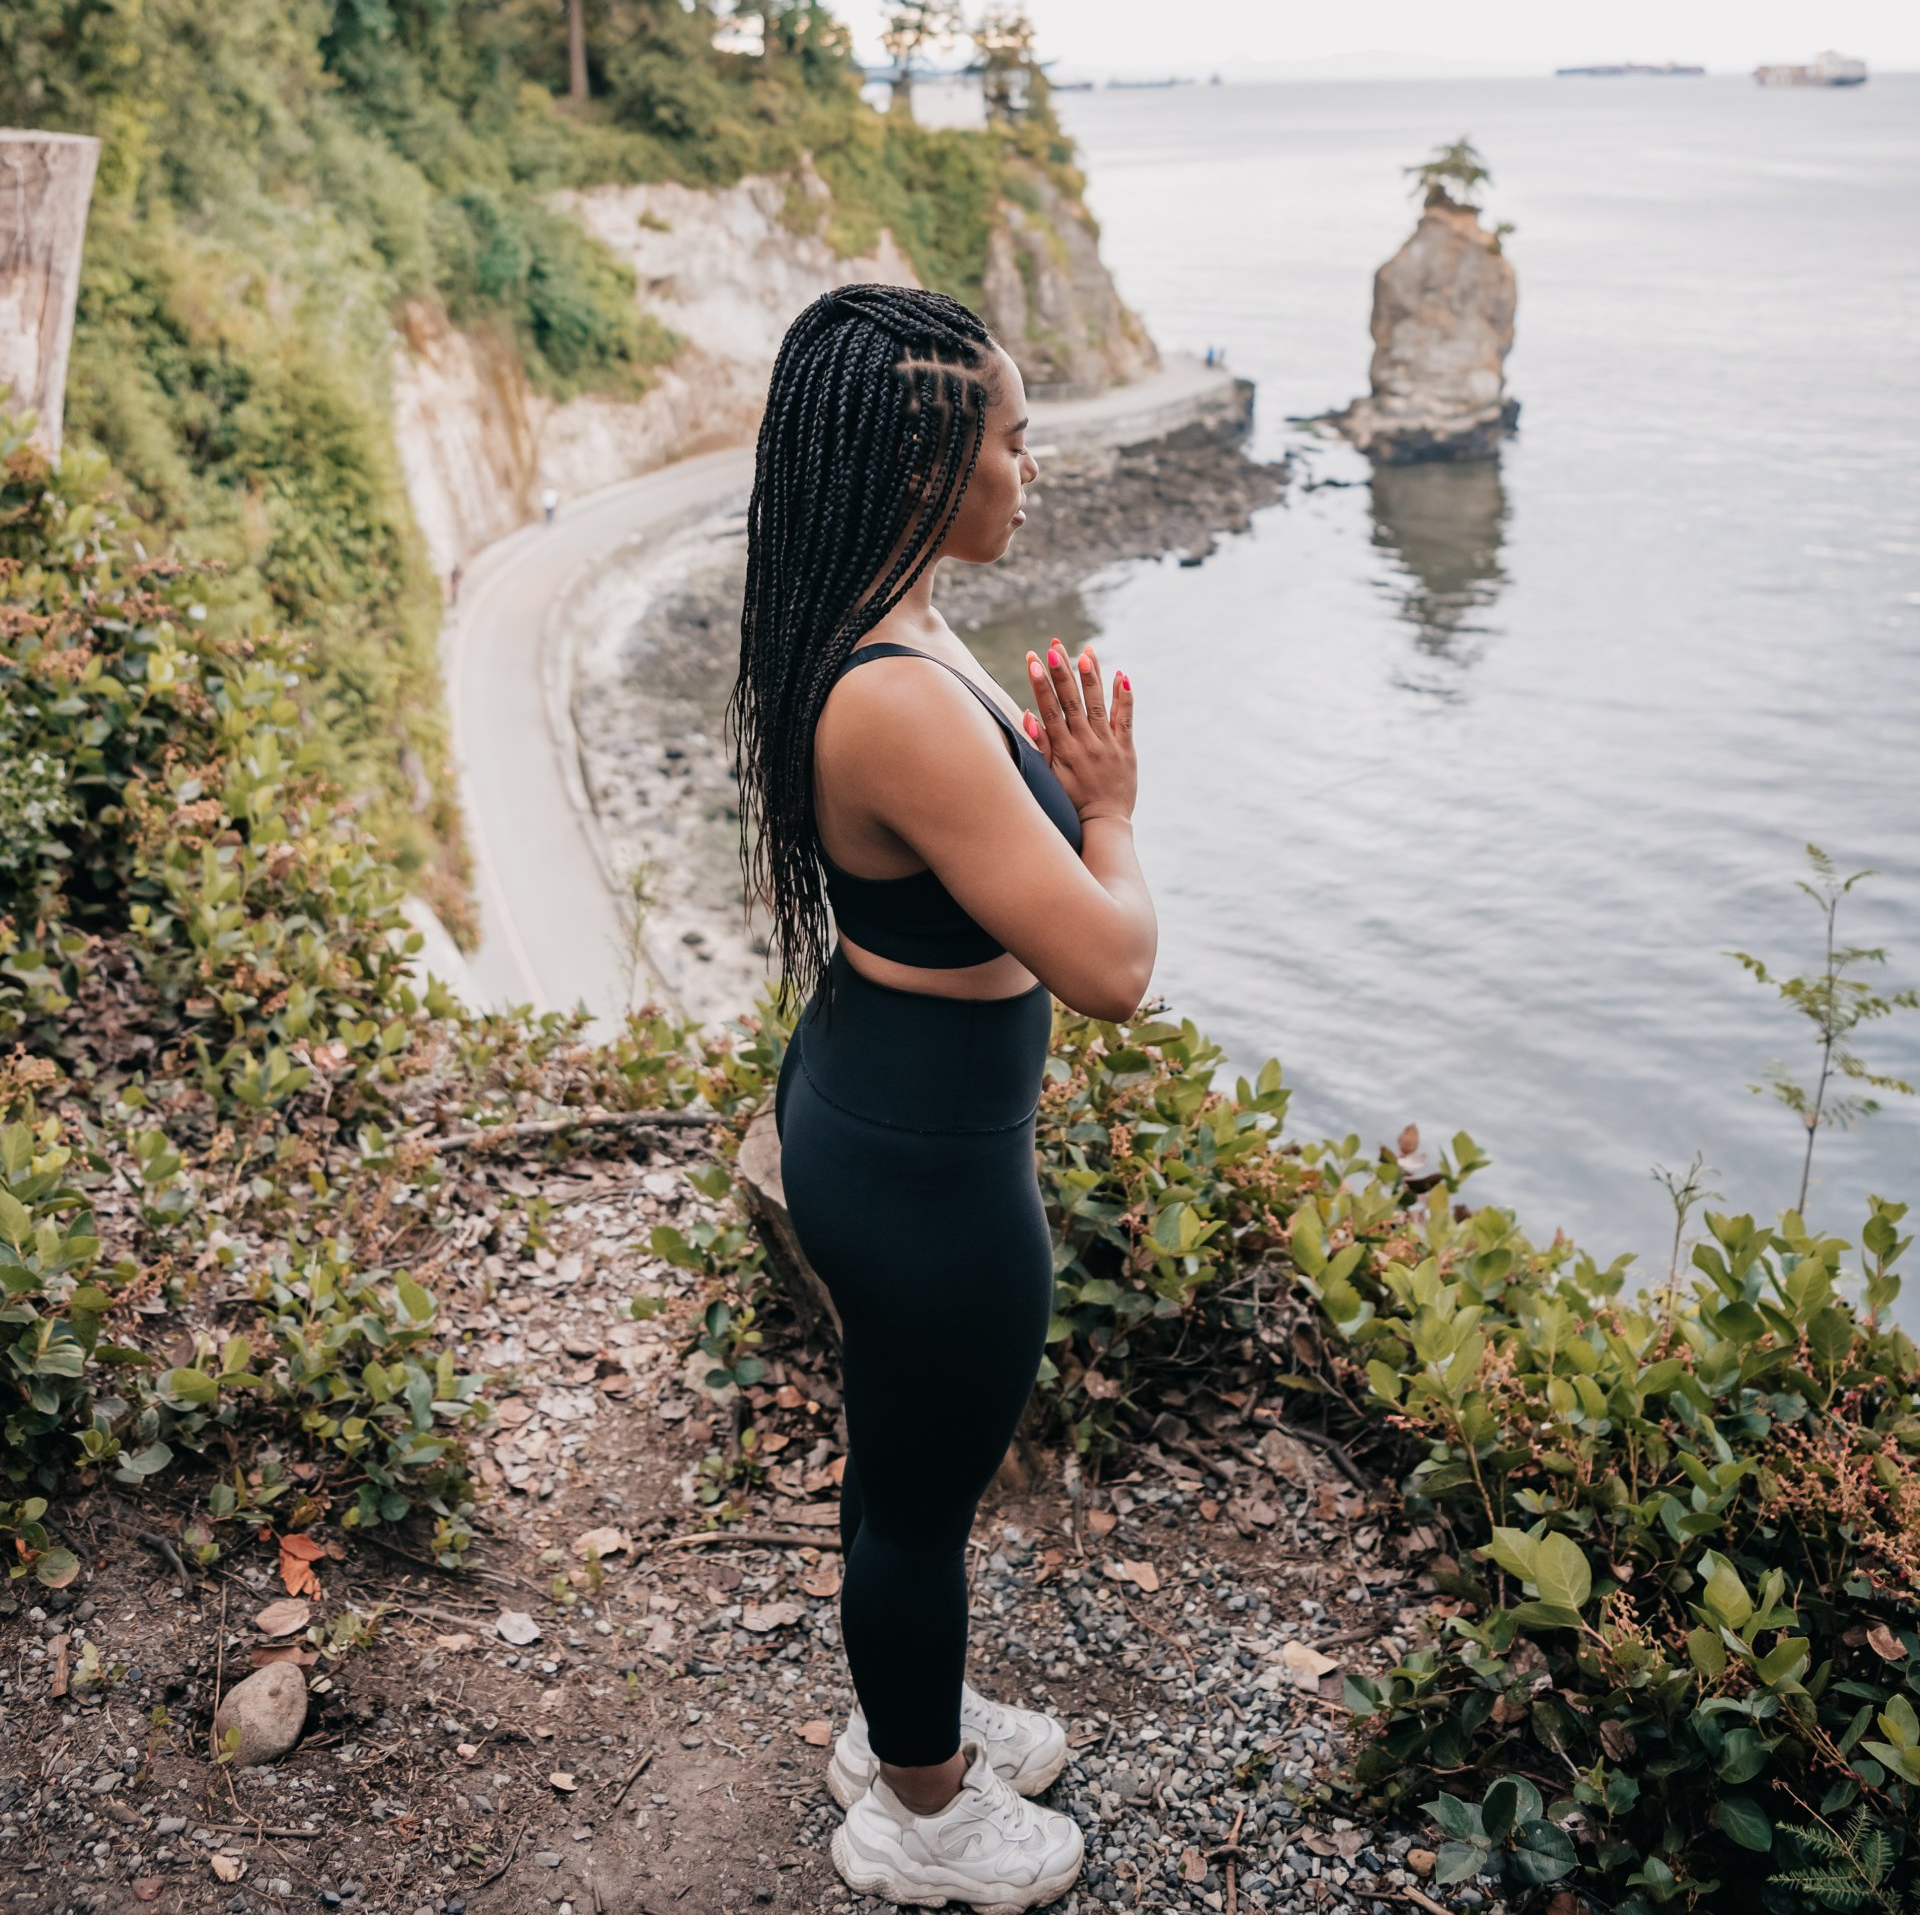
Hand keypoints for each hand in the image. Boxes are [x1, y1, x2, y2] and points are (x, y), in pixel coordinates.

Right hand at [1022, 639, 1135, 824]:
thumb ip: (1040, 745)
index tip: (1033, 659)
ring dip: (1091, 677)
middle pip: (1072, 701)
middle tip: (1054, 647)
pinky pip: (1126, 718)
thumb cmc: (1072, 801)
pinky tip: (1121, 675)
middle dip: (1062, 672)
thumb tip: (1028, 715)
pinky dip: (1124, 696)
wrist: (1104, 822)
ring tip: (1086, 651)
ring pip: (1098, 704)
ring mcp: (1107, 744)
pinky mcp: (1126, 748)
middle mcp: (1085, 743)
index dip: (1041, 683)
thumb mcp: (1049, 776)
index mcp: (1064, 750)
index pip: (1050, 709)